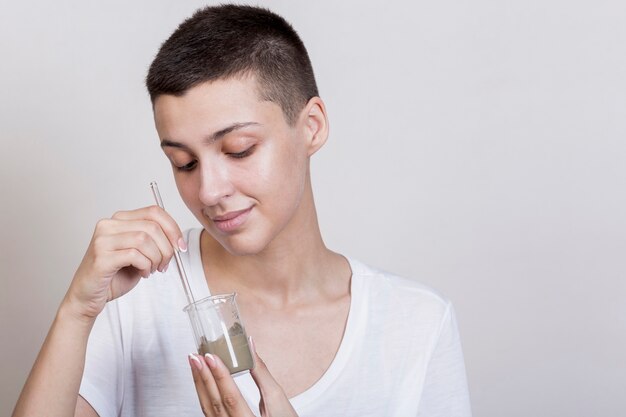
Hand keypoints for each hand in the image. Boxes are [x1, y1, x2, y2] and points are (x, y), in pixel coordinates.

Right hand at [62, 205, 183, 320]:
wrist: (88, 296)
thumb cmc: (114, 275)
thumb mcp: (140, 253)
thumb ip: (153, 240)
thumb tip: (177, 240)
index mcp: (120, 220)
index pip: (154, 212)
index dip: (173, 228)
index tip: (180, 246)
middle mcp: (108, 225)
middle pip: (152, 226)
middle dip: (166, 248)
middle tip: (165, 264)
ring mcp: (103, 240)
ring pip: (144, 239)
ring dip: (156, 258)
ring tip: (152, 269)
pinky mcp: (101, 257)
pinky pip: (135, 255)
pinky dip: (146, 266)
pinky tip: (143, 273)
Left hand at [189, 337, 297, 416]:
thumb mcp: (277, 398)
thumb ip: (261, 372)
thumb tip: (250, 347)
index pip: (230, 398)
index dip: (219, 376)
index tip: (210, 357)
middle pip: (214, 403)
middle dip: (204, 377)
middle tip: (196, 357)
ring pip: (208, 409)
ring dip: (201, 385)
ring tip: (195, 365)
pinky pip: (210, 412)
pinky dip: (205, 394)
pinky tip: (202, 382)